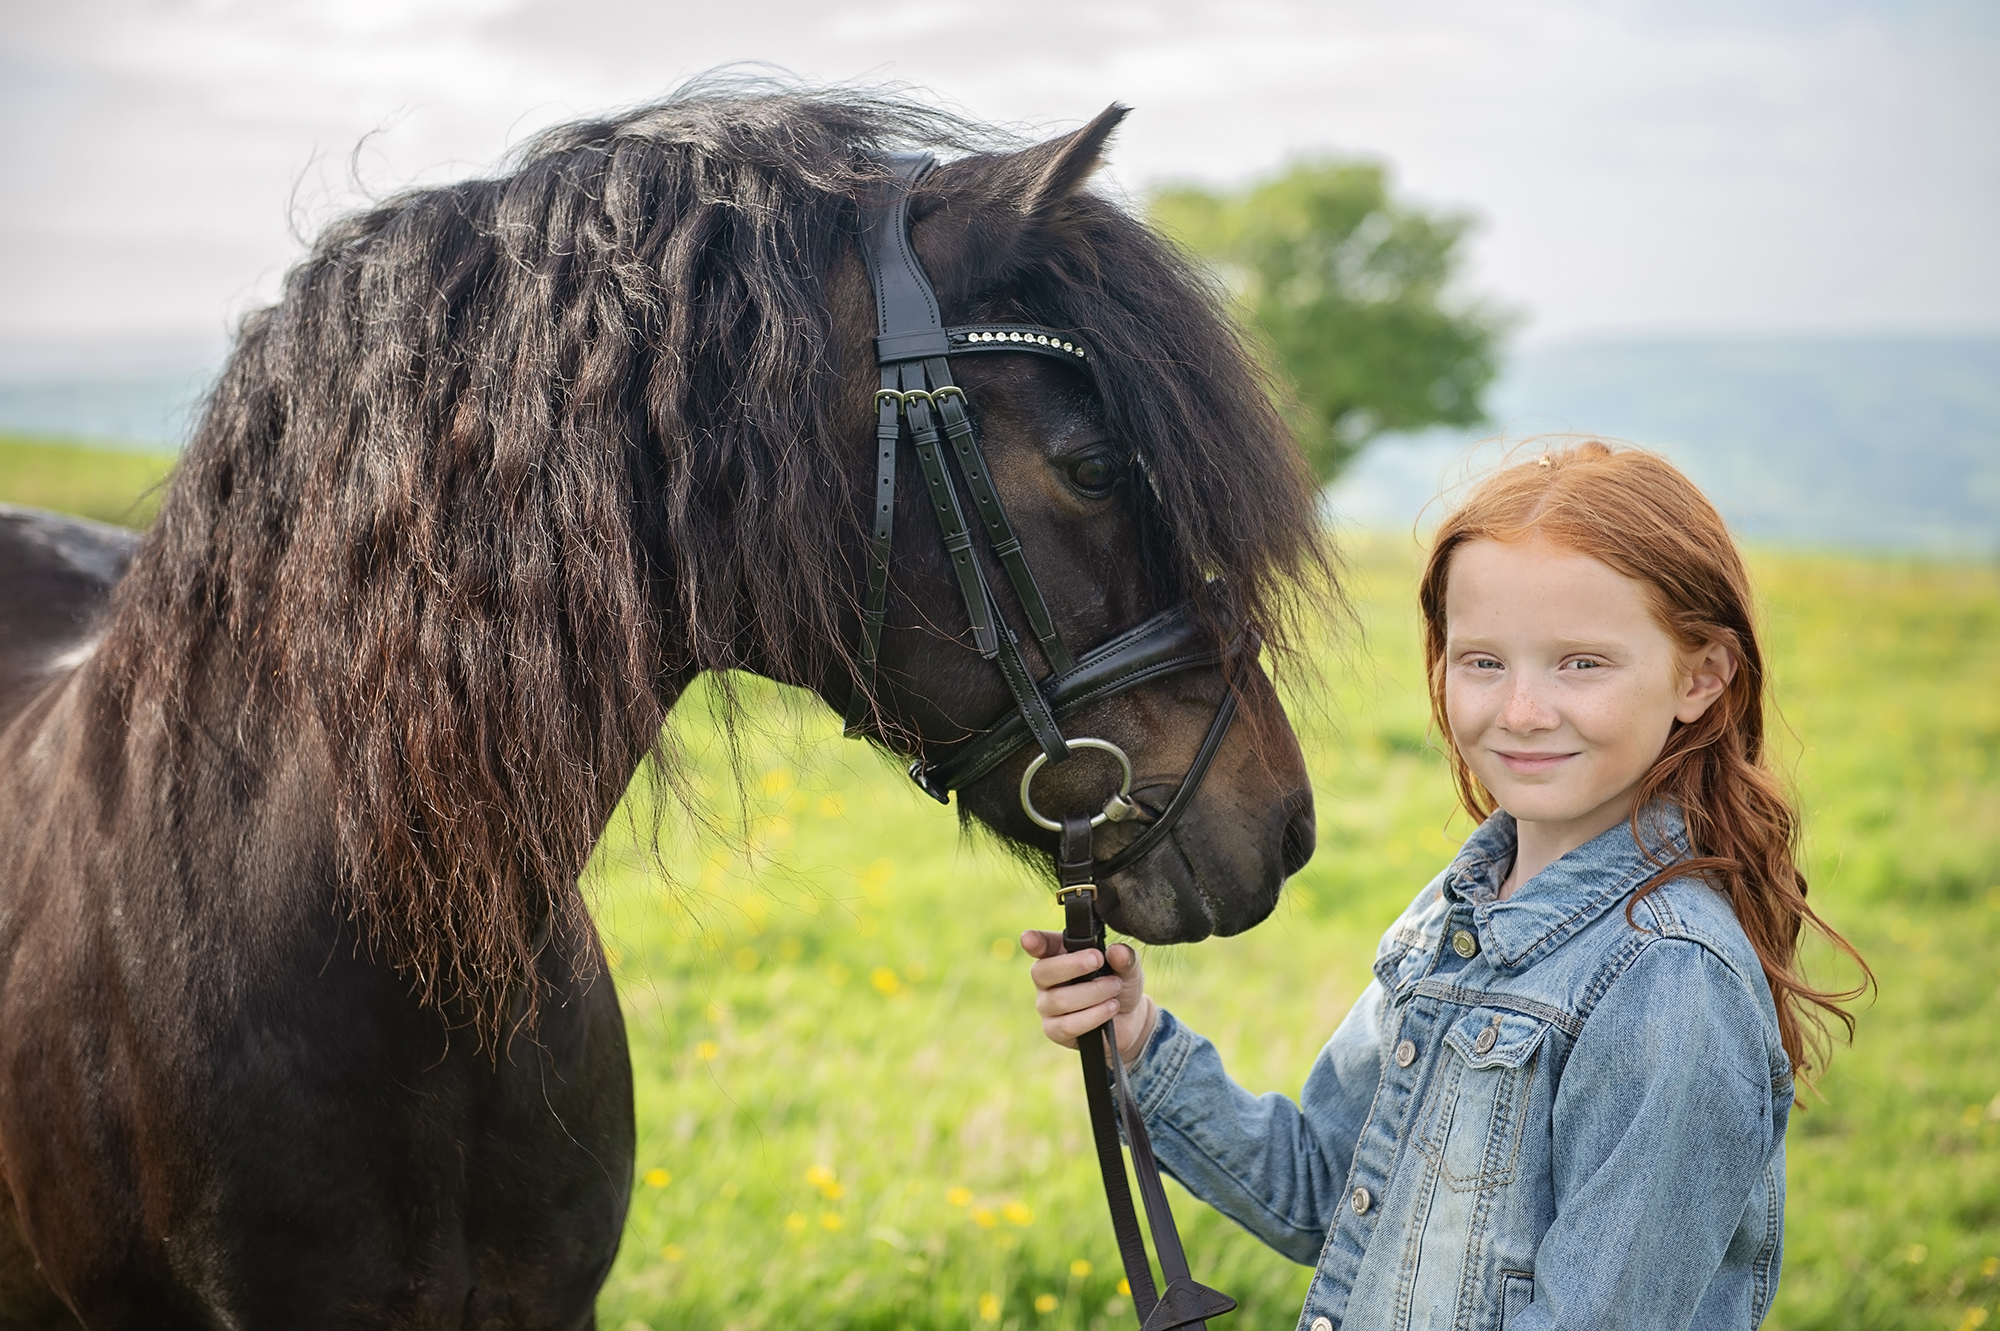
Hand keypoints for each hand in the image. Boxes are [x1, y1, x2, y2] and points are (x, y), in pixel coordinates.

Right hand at [1019, 930, 1157, 1065]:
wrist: (1128, 1019)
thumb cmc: (1119, 984)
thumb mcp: (1127, 967)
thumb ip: (1124, 957)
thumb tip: (1117, 951)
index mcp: (1058, 954)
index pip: (1040, 945)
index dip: (1033, 942)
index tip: (1028, 939)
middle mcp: (1046, 979)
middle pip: (1042, 971)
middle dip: (1072, 965)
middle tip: (1098, 960)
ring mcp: (1047, 1006)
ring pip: (1059, 1000)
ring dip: (1093, 992)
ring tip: (1115, 987)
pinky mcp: (1054, 1030)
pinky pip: (1068, 1025)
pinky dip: (1093, 1015)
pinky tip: (1110, 1008)